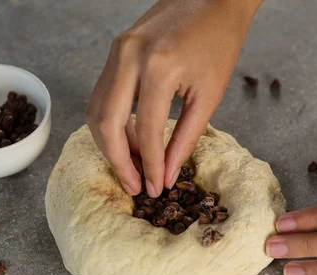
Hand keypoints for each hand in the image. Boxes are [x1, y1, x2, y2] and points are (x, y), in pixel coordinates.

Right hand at [86, 0, 261, 196]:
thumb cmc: (219, 43)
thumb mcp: (209, 96)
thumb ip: (184, 139)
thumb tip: (165, 174)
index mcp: (159, 68)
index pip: (146, 131)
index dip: (149, 166)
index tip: (154, 189)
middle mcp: (130, 57)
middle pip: (106, 124)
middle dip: (118, 162)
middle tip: (134, 187)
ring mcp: (117, 51)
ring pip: (96, 110)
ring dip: (110, 144)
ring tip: (133, 166)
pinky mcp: (115, 50)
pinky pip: (102, 94)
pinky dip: (112, 122)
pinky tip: (131, 139)